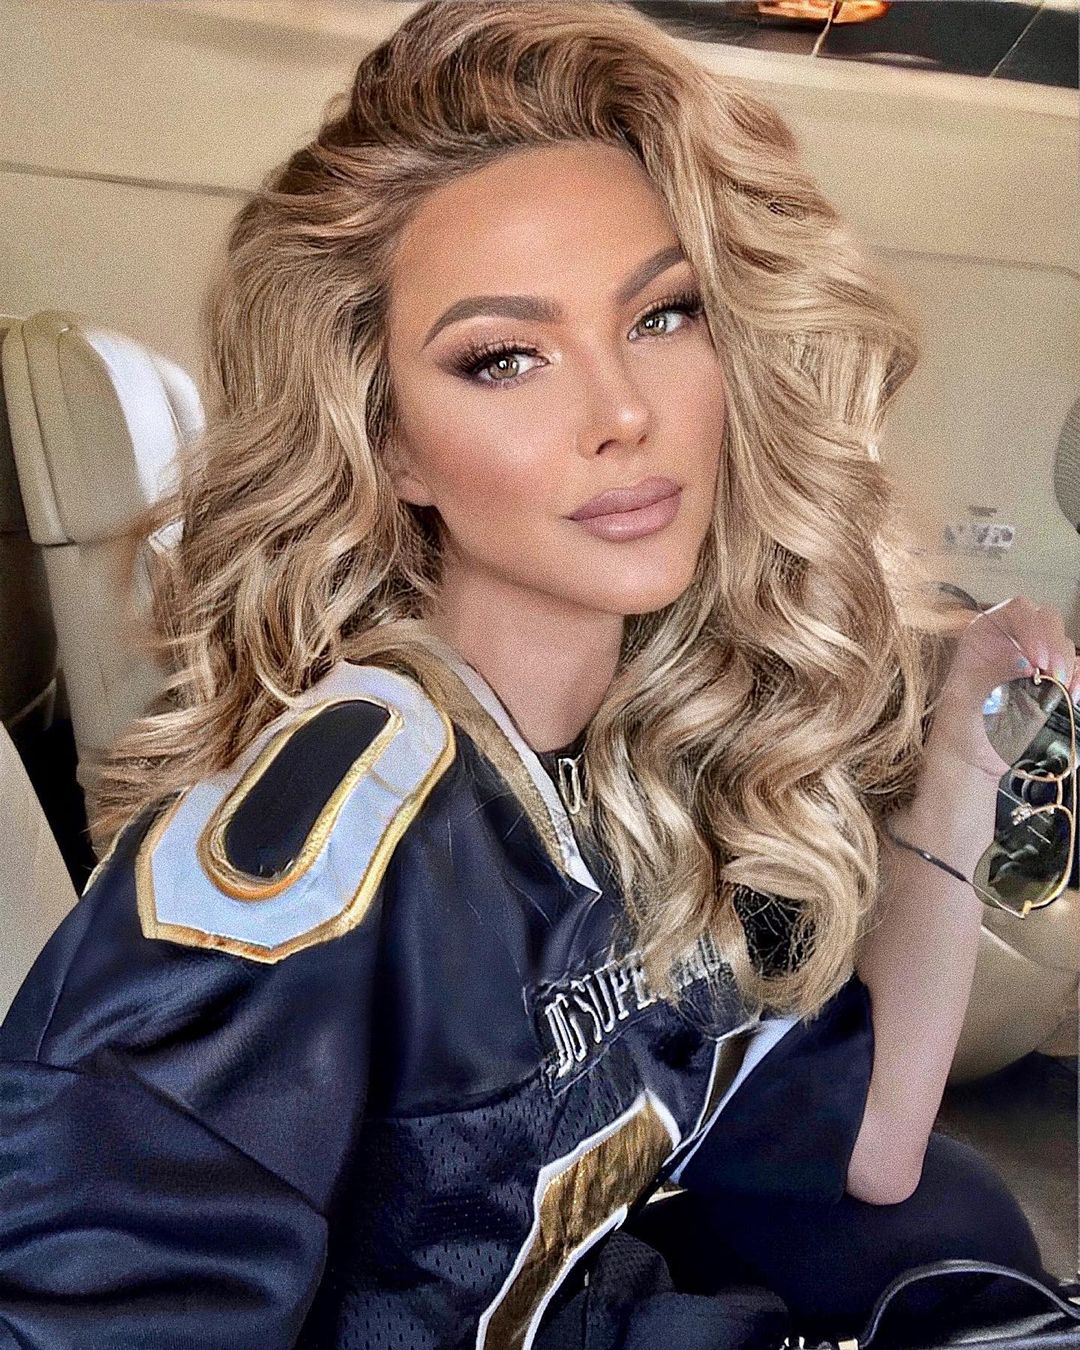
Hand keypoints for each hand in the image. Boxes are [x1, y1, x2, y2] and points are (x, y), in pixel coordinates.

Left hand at [928, 596, 1077, 778]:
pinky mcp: (1050, 683)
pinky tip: (1072, 693)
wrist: (972, 758)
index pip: (1016, 611)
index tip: (1036, 658)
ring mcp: (1034, 661)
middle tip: (1051, 673)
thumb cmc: (960, 726)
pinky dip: (1078, 678)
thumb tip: (1024, 663)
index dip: (1032, 627)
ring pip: (1062, 644)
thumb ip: (992, 677)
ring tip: (1059, 687)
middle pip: (1046, 621)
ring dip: (1067, 662)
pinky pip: (1074, 670)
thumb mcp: (965, 698)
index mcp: (985, 635)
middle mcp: (1012, 642)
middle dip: (1054, 644)